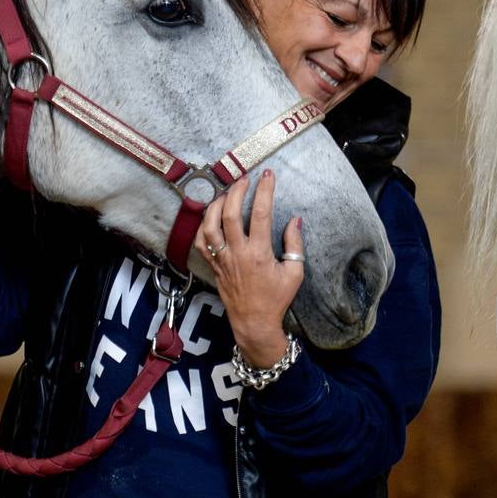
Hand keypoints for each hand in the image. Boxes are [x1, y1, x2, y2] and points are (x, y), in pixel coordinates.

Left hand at [195, 170, 304, 368]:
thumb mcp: (294, 273)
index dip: (264, 190)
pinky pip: (201, 242)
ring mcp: (222, 259)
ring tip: (225, 193)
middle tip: (244, 179)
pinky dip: (203, 226)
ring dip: (215, 205)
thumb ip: (295, 245)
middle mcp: (237, 253)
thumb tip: (295, 221)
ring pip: (209, 225)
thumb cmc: (276, 298)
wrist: (254, 322)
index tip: (268, 175)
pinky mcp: (213, 265)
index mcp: (259, 253)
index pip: (260, 214)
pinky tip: (210, 216)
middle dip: (236, 191)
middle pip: (229, 214)